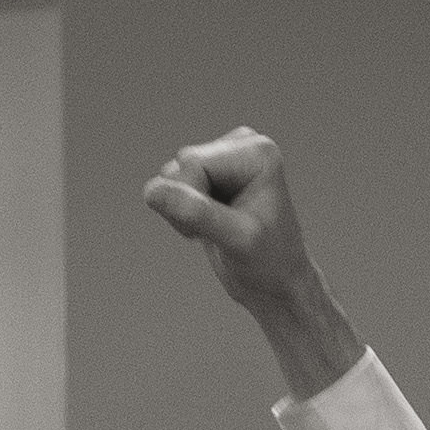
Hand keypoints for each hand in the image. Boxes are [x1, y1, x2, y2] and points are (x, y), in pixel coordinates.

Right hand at [143, 128, 367, 397]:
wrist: (277, 284)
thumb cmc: (268, 263)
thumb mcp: (235, 240)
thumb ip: (196, 213)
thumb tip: (152, 191)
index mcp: (257, 152)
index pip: (193, 163)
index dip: (191, 201)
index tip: (217, 229)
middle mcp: (242, 145)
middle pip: (180, 166)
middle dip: (186, 206)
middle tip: (218, 233)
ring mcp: (225, 157)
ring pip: (171, 176)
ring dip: (182, 211)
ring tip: (215, 231)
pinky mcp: (211, 173)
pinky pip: (171, 185)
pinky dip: (181, 212)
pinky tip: (207, 227)